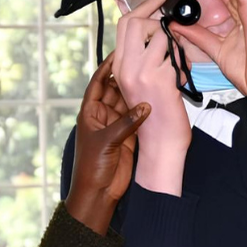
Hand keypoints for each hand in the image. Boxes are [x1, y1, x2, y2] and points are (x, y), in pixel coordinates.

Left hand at [66, 54, 148, 233]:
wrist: (99, 193)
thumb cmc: (92, 167)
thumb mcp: (107, 142)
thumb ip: (126, 123)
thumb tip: (145, 106)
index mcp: (90, 112)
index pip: (99, 83)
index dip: (108, 68)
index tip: (120, 53)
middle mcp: (103, 115)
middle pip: (116, 90)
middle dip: (128, 77)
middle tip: (143, 62)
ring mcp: (116, 125)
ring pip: (129, 103)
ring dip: (138, 93)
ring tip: (152, 77)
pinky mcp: (129, 136)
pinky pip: (137, 118)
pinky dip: (145, 110)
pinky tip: (156, 99)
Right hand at [113, 0, 189, 194]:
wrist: (161, 144)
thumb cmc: (157, 115)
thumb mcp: (142, 83)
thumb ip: (144, 57)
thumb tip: (155, 30)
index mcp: (119, 67)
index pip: (124, 24)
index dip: (142, 7)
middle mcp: (125, 67)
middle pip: (134, 21)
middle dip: (156, 13)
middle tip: (173, 15)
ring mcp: (140, 72)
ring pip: (159, 34)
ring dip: (175, 41)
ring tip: (179, 61)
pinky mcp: (158, 78)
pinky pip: (174, 52)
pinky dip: (183, 58)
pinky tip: (183, 74)